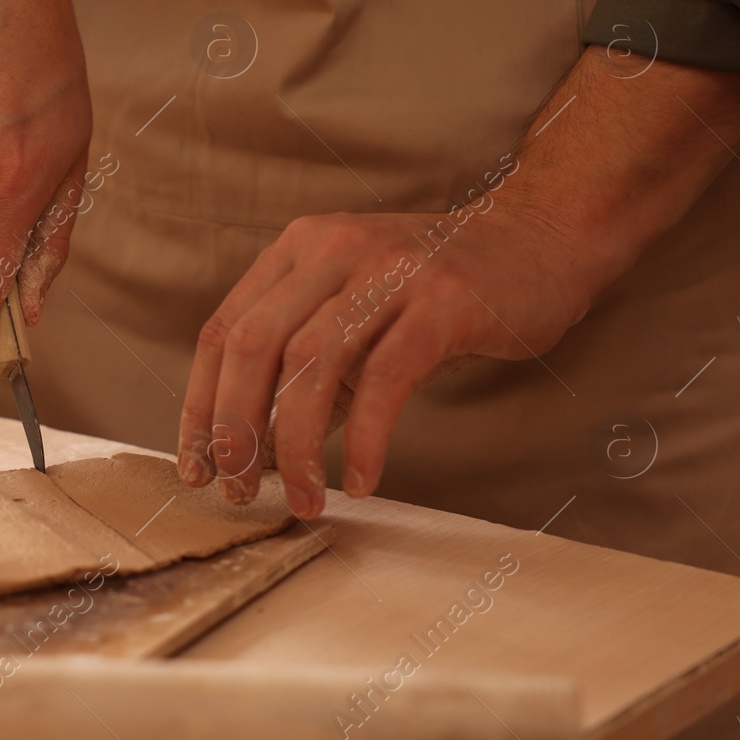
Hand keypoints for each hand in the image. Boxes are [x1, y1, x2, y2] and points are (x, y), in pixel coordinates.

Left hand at [176, 199, 587, 517]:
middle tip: (240, 490)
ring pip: (311, 365)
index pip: (224, 331)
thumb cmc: (441, 288)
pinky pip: (386, 378)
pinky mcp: (444, 300)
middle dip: (236, 429)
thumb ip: (310, 358)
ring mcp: (389, 270)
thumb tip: (260, 443)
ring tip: (304, 499)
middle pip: (254, 347)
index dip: (200, 404)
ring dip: (297, 445)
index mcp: (298, 248)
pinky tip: (362, 480)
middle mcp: (333, 249)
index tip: (197, 465)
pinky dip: (367, 438)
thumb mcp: (357, 305)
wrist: (542, 239)